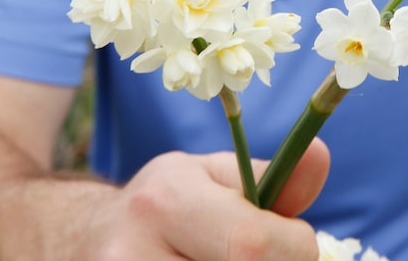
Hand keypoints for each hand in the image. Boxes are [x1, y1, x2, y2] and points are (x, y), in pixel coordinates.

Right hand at [80, 138, 329, 259]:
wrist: (88, 243)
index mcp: (163, 203)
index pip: (254, 246)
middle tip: (264, 256)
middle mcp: (132, 258)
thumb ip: (272, 177)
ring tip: (226, 259)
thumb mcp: (212, 175)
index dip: (294, 251)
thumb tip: (319, 158)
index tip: (293, 243)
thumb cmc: (166, 205)